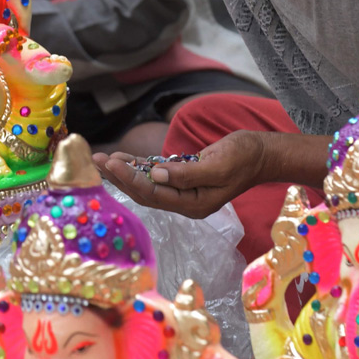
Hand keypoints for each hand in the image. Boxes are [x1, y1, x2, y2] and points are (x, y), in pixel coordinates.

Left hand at [94, 130, 267, 218]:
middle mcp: (185, 202)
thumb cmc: (243, 157)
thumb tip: (156, 174)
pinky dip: (140, 167)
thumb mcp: (217, 165)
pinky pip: (156, 176)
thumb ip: (186, 173)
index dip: (130, 178)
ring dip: (126, 172)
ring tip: (104, 159)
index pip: (153, 193)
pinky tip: (123, 159)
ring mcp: (184, 192)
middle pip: (145, 192)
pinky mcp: (184, 179)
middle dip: (120, 177)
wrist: (261, 154)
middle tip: (97, 161)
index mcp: (193, 204)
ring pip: (147, 184)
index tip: (111, 162)